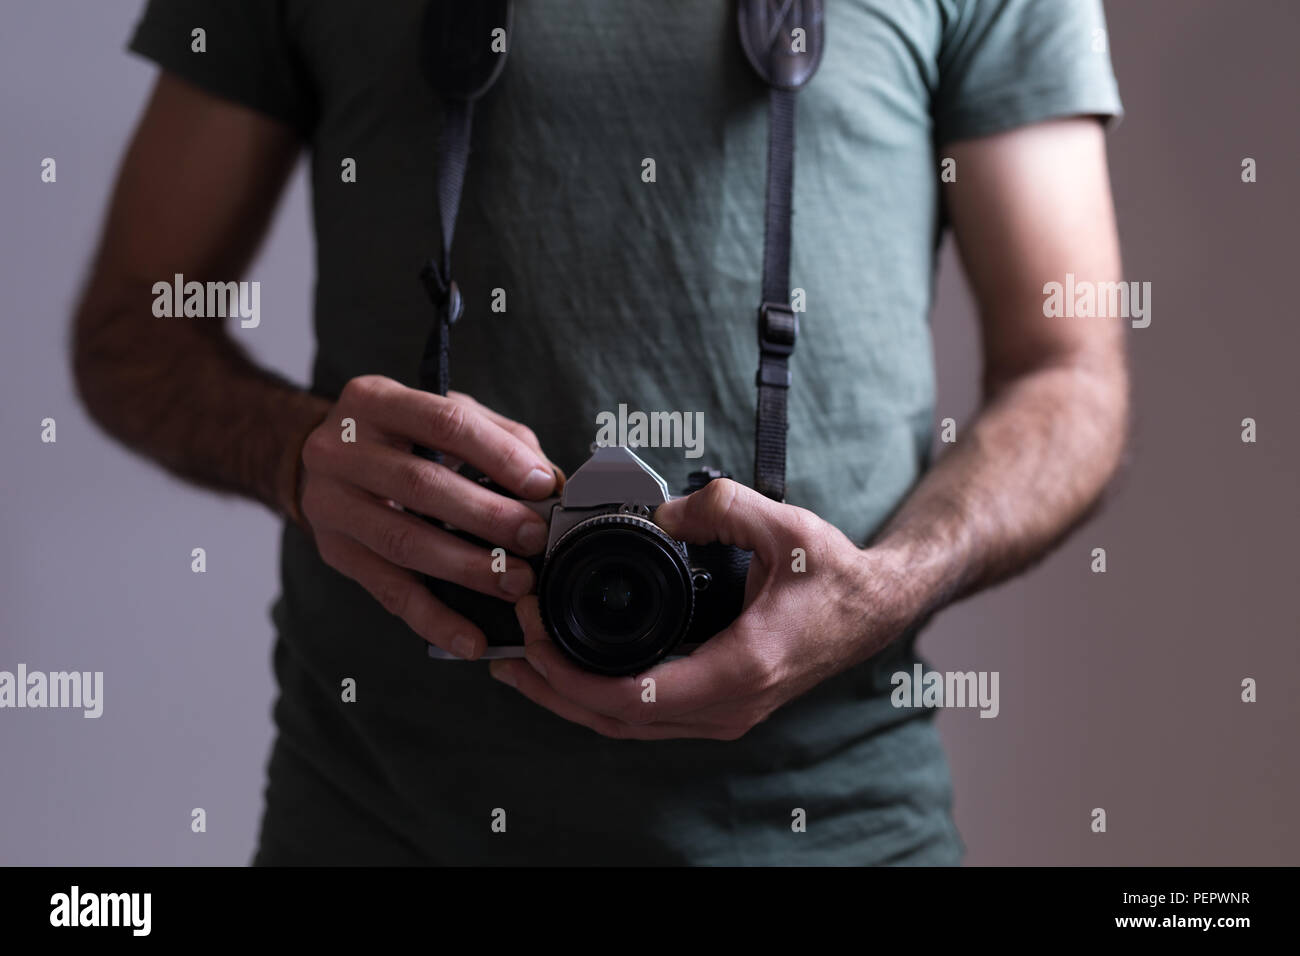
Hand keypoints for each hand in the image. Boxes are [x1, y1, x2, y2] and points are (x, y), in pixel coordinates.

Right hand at [297, 375, 561, 659]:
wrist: (326, 460)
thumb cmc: (400, 436)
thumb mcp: (442, 416)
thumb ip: (499, 439)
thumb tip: (550, 482)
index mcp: (374, 400)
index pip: (445, 422)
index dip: (498, 456)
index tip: (541, 485)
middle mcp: (340, 449)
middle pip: (421, 485)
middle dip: (487, 517)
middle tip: (533, 539)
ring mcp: (330, 503)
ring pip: (403, 542)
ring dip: (467, 568)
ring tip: (514, 583)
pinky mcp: (335, 551)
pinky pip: (388, 591)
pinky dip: (433, 619)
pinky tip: (469, 638)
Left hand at [490, 478, 912, 739]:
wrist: (872, 608)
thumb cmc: (833, 576)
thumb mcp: (783, 527)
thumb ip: (721, 507)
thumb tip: (662, 512)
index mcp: (738, 669)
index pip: (632, 695)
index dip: (569, 671)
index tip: (535, 629)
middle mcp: (726, 706)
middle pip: (614, 721)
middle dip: (551, 688)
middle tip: (510, 647)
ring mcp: (722, 715)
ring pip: (625, 727)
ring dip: (568, 700)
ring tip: (520, 666)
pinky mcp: (718, 707)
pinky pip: (643, 718)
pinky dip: (598, 701)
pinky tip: (569, 674)